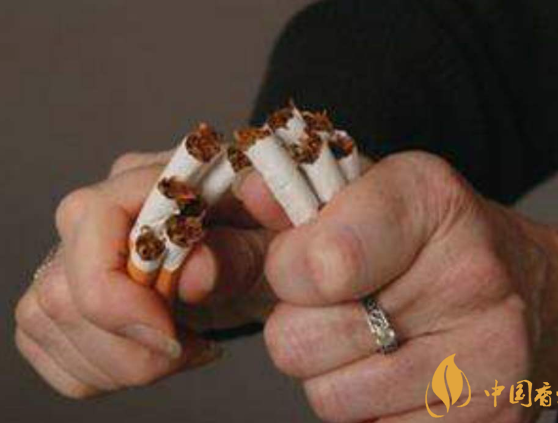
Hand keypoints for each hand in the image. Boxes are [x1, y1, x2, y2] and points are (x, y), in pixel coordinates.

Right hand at [14, 151, 274, 397]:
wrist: (263, 253)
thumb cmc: (269, 238)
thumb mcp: (273, 242)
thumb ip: (239, 251)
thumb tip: (191, 275)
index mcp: (149, 178)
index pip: (89, 218)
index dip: (117, 293)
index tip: (171, 336)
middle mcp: (102, 211)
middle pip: (60, 288)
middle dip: (125, 345)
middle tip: (188, 349)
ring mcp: (78, 250)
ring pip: (45, 320)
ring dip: (117, 361)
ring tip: (181, 349)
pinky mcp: (70, 291)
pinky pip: (48, 343)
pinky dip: (101, 369)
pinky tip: (151, 355)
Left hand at [254, 152, 557, 421]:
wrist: (535, 294)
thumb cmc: (434, 243)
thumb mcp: (369, 200)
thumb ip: (297, 203)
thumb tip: (249, 194)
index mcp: (429, 199)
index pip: (319, 262)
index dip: (288, 271)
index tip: (307, 266)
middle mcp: (470, 274)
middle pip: (298, 341)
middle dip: (303, 327)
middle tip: (346, 306)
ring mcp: (490, 353)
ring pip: (328, 398)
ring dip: (335, 373)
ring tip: (379, 339)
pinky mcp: (495, 417)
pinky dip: (373, 409)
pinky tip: (407, 372)